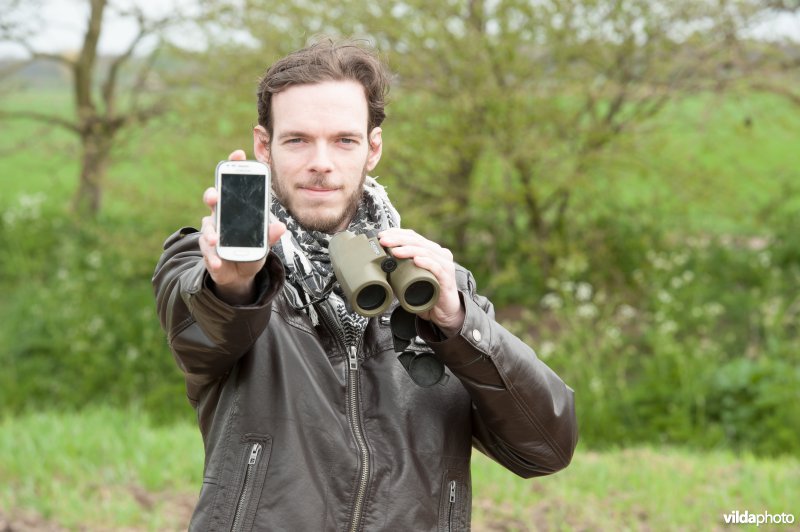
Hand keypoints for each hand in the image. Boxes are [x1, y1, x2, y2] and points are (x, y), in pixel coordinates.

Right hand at [199, 149, 285, 304]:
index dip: (234, 167)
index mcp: (236, 208)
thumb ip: (270, 234)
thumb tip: (280, 226)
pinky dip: (213, 257)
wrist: (240, 274)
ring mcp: (213, 231)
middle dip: (213, 195)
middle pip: (214, 198)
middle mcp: (221, 215)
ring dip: (211, 232)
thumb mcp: (264, 242)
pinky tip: (218, 262)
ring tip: (216, 240)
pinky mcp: (208, 249)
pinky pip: (208, 250)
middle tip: (215, 196)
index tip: (238, 154)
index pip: (234, 183)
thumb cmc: (250, 249)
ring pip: (207, 225)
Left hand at [378, 228, 464, 335]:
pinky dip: (426, 262)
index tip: (382, 235)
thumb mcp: (412, 277)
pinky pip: (436, 267)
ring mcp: (445, 265)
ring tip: (395, 252)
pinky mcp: (447, 279)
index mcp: (431, 251)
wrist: (445, 312)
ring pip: (426, 252)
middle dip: (398, 239)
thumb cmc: (428, 293)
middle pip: (417, 241)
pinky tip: (416, 260)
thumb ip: (401, 269)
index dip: (397, 233)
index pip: (413, 236)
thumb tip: (379, 266)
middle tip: (384, 241)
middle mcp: (440, 254)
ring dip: (408, 250)